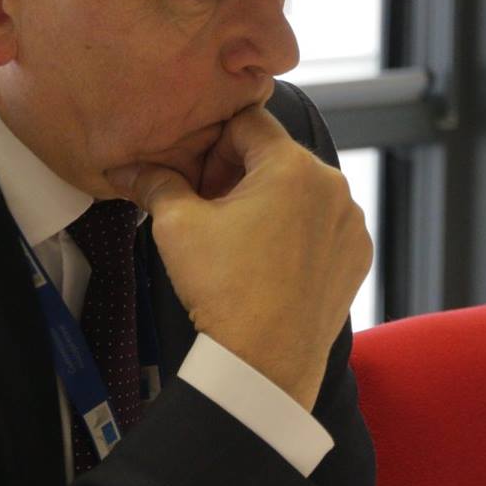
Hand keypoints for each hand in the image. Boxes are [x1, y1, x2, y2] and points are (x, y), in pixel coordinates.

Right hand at [111, 105, 369, 409]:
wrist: (264, 363)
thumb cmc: (223, 290)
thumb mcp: (177, 226)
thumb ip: (157, 183)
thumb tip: (128, 166)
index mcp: (292, 165)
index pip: (247, 122)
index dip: (213, 144)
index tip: (198, 179)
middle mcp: (333, 185)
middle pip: (276, 156)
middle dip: (239, 175)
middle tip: (209, 210)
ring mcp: (351, 222)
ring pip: (302, 191)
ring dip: (270, 202)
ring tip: (239, 241)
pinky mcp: (357, 255)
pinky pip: (323, 225)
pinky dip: (297, 232)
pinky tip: (268, 262)